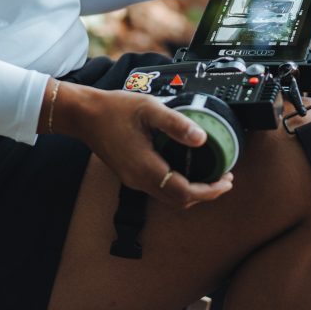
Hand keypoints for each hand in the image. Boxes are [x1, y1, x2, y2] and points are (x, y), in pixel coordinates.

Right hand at [46, 80, 233, 207]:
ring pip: (169, 197)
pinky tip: (186, 167)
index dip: (209, 191)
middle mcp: (139, 180)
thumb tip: (202, 138)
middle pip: (179, 201)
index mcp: (145, 167)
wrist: (84, 114)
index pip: (184, 193)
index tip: (226, 181)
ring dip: (192, 191)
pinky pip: (159, 188)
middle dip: (205, 194)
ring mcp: (133, 179)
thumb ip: (176, 123)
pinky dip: (178, 184)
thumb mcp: (149, 108)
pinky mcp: (130, 174)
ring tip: (210, 174)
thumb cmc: (113, 109)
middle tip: (224, 178)